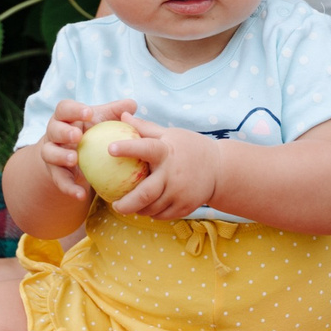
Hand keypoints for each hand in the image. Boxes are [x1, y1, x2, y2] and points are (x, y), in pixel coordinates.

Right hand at [38, 96, 137, 203]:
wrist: (73, 157)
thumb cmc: (92, 132)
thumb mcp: (101, 120)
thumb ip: (115, 112)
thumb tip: (132, 105)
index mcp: (65, 117)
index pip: (64, 108)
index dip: (74, 109)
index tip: (89, 113)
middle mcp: (54, 134)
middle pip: (54, 130)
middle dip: (64, 132)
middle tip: (77, 136)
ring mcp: (51, 153)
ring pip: (50, 153)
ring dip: (61, 156)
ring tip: (75, 159)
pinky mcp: (55, 173)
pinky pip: (60, 180)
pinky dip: (69, 187)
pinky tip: (80, 194)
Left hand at [107, 119, 223, 219]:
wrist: (220, 168)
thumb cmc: (190, 147)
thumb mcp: (170, 134)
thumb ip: (145, 127)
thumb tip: (123, 115)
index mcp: (167, 152)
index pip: (145, 148)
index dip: (127, 148)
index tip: (110, 148)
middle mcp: (172, 174)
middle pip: (145, 194)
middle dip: (126, 204)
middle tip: (114, 204)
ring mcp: (180, 193)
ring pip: (151, 208)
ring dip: (138, 209)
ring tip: (129, 207)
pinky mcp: (185, 207)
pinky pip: (162, 215)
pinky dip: (152, 213)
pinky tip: (147, 209)